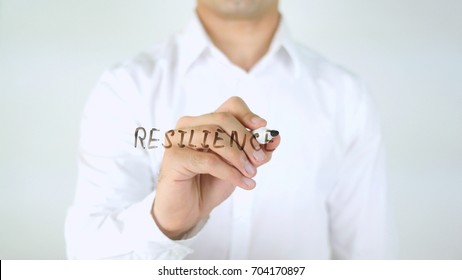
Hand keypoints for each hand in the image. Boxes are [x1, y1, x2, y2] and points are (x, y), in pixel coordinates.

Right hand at [151, 96, 280, 238]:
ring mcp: (177, 139)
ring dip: (238, 156)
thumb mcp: (240, 166)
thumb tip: (275, 138)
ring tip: (251, 173)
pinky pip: (208, 160)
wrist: (188, 210)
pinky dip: (230, 172)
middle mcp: (188, 125)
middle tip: (259, 161)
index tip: (262, 129)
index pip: (230, 106)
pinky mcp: (173, 158)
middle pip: (223, 118)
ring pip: (214, 136)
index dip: (248, 115)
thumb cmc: (210, 184)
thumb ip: (256, 152)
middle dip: (246, 139)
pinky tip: (243, 183)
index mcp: (205, 122)